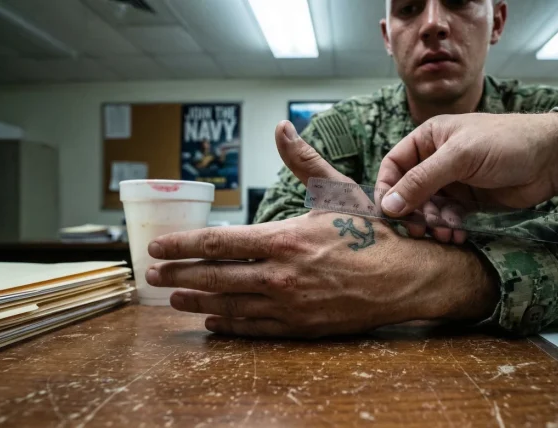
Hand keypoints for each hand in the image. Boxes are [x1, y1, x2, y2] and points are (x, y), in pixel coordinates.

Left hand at [145, 121, 498, 337]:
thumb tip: (282, 126)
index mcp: (285, 238)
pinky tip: (211, 320)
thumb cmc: (371, 233)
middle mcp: (281, 274)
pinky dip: (227, 324)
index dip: (181, 244)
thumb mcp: (336, 192)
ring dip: (196, 301)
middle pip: (214, 276)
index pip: (218, 243)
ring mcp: (289, 305)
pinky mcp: (300, 326)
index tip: (156, 245)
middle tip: (152, 274)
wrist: (406, 278)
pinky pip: (253, 327)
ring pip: (228, 305)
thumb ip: (303, 160)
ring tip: (173, 297)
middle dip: (178, 274)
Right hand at [376, 112, 557, 217]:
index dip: (387, 188)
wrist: (550, 159)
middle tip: (418, 231)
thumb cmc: (505, 143)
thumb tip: (389, 206)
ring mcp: (453, 182)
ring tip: (446, 234)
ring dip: (432, 224)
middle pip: (409, 191)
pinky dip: (448, 228)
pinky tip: (458, 234)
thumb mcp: (459, 157)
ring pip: (428, 208)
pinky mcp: (469, 201)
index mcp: (429, 139)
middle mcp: (436, 160)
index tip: (388, 212)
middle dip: (412, 212)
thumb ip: (422, 181)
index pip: (394, 164)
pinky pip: (448, 218)